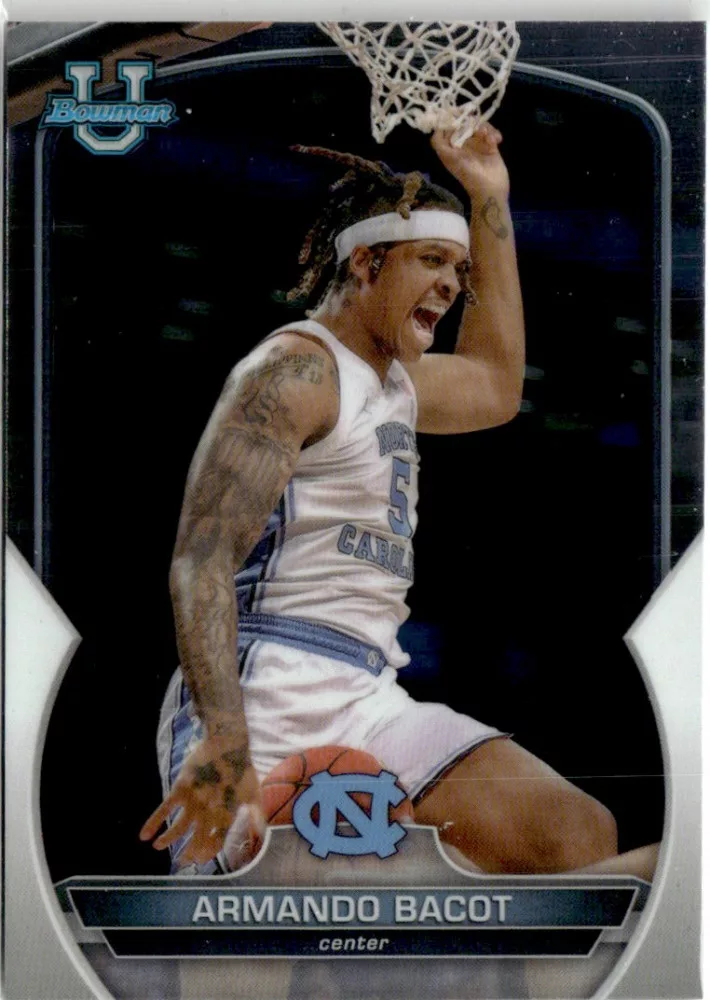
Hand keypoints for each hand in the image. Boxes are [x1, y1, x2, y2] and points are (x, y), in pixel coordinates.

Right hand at [140, 734, 262, 865]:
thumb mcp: (254, 792)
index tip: (199, 859)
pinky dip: (152, 823)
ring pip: (178, 828)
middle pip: (196, 839)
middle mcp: (209, 812)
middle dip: (188, 853)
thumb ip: (257, 815)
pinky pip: (164, 809)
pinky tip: (143, 836)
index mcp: (227, 814)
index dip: (207, 852)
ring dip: (168, 839)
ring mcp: (194, 801)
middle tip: (181, 861)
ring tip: (158, 847)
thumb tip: (264, 832)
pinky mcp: (181, 789)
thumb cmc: (242, 769)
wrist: (227, 744)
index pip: (216, 841)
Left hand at [431, 123, 508, 200]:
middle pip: (465, 123)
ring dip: (485, 128)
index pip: (448, 127)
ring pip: (479, 125)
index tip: (457, 111)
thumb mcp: (449, 159)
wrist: (490, 188)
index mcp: (452, 147)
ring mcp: (477, 144)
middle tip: (476, 123)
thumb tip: (437, 126)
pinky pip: (491, 132)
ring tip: (489, 138)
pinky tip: (497, 140)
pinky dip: (494, 134)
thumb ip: (439, 143)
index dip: (451, 118)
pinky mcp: (491, 145)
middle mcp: (463, 144)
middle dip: (471, 121)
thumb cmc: (467, 174)